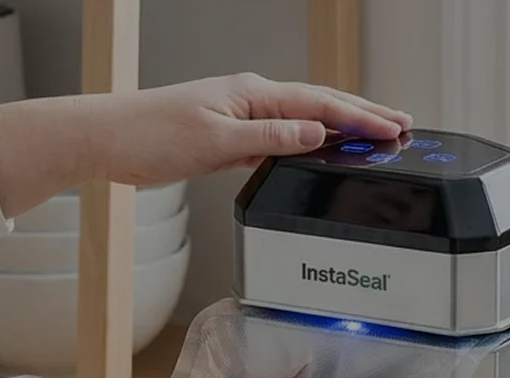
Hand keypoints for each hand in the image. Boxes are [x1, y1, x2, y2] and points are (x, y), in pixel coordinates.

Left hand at [91, 73, 411, 184]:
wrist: (107, 139)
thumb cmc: (149, 135)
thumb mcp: (216, 141)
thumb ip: (270, 139)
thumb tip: (315, 135)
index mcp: (252, 94)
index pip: (320, 106)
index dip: (361, 119)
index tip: (393, 128)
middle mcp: (251, 100)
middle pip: (320, 106)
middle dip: (364, 115)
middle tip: (402, 125)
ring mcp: (242, 115)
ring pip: (304, 120)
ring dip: (342, 128)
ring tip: (376, 135)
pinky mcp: (231, 135)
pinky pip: (283, 136)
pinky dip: (311, 142)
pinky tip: (323, 151)